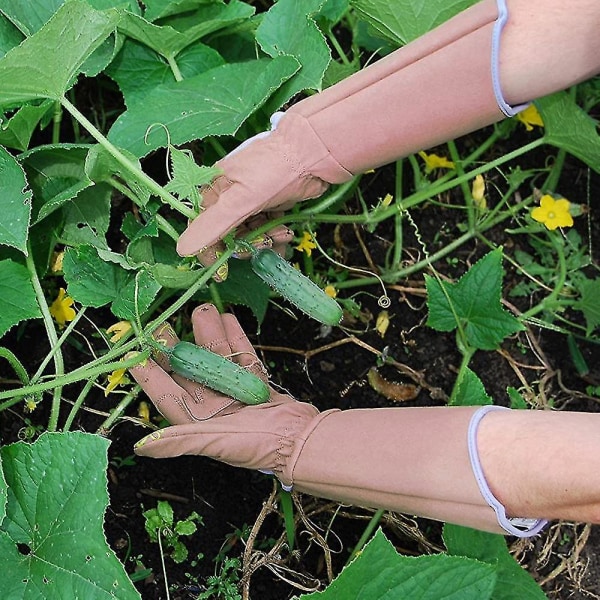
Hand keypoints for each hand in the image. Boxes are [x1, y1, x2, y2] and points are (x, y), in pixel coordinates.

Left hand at [128, 303, 320, 484]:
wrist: (302, 440)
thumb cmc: (258, 445)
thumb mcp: (216, 442)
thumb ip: (180, 441)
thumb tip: (140, 448)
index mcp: (197, 422)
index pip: (166, 393)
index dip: (149, 374)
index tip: (135, 351)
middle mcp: (212, 407)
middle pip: (190, 371)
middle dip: (177, 347)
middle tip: (164, 323)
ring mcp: (235, 392)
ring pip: (217, 358)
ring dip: (209, 335)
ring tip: (203, 310)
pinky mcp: (256, 383)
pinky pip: (241, 357)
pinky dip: (235, 338)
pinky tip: (228, 318)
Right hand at [176, 112, 351, 269]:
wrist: (314, 153)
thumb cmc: (274, 168)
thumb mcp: (240, 200)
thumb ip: (212, 226)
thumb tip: (182, 249)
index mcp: (216, 190)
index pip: (202, 228)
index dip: (210, 250)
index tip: (221, 270)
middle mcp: (231, 196)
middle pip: (228, 235)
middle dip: (246, 244)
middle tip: (264, 244)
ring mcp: (252, 200)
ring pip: (250, 234)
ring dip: (265, 241)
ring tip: (282, 235)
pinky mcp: (271, 204)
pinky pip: (267, 229)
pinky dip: (275, 236)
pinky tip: (286, 234)